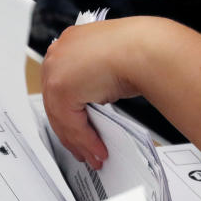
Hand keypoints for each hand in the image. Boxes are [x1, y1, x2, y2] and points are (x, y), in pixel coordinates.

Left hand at [41, 17, 153, 168]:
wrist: (145, 49)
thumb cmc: (137, 51)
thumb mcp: (109, 66)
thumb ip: (93, 83)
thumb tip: (91, 106)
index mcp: (68, 44)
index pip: (60, 86)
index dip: (69, 113)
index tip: (76, 130)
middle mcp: (58, 55)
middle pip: (56, 104)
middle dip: (72, 133)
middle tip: (83, 149)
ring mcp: (55, 71)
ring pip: (62, 118)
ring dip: (80, 141)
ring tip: (94, 155)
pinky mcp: (61, 89)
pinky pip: (71, 124)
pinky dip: (86, 140)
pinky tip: (97, 148)